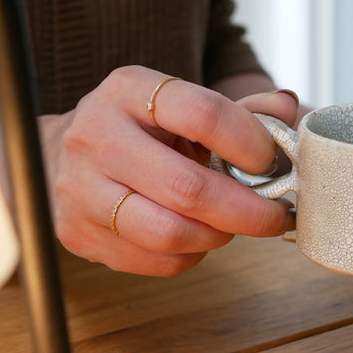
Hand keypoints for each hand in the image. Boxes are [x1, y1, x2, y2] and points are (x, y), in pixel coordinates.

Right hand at [36, 66, 296, 275]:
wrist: (63, 155)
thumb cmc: (143, 131)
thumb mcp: (184, 106)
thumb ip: (241, 109)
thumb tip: (288, 109)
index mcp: (130, 91)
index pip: (203, 115)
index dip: (251, 145)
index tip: (274, 163)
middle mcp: (96, 137)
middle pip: (188, 188)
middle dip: (249, 210)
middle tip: (277, 215)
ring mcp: (80, 190)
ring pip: (171, 233)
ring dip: (220, 236)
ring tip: (234, 224)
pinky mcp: (78, 234)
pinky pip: (158, 261)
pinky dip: (193, 255)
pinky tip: (198, 236)